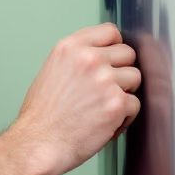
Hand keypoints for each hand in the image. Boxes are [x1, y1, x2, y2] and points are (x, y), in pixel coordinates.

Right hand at [10, 23, 140, 174]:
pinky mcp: (116, 103)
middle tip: (108, 88)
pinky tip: (107, 123)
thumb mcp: (52, 70)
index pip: (110, 31)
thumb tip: (102, 56)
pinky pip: (135, 104)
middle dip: (122, 71)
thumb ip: (78, 58)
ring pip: (135, 78)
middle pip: (128, 53)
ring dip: (125, 93)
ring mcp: (105, 79)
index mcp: (71, 47)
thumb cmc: (42, 115)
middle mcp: (89, 58)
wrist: (39, 143)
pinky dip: (125, 117)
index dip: (115, 47)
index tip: (113, 59)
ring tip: (106, 107)